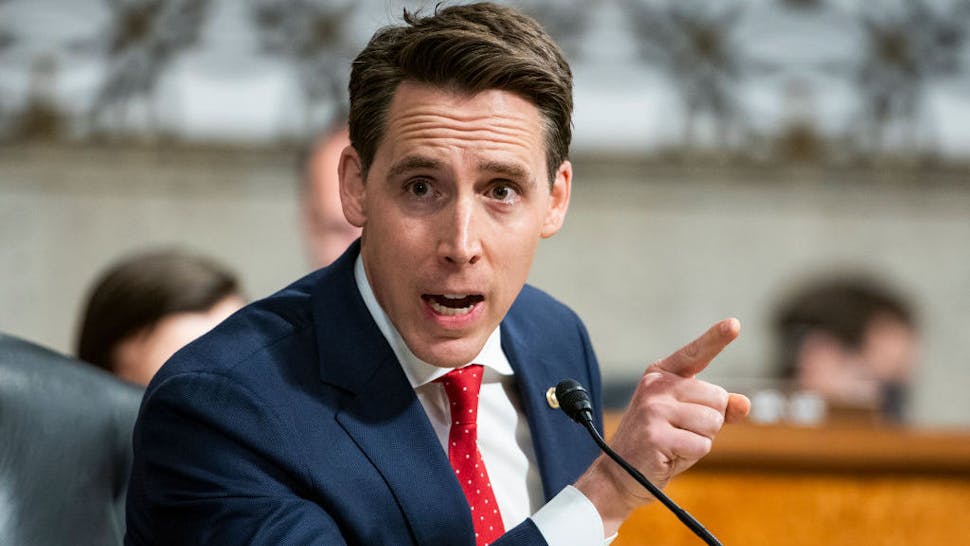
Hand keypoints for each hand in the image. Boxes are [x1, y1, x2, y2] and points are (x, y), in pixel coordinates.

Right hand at [575, 318, 750, 534]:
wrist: (619, 474)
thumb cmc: (659, 442)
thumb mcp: (688, 419)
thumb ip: (717, 408)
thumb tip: (744, 403)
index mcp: (661, 375)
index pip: (695, 353)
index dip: (716, 338)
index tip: (735, 323)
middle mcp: (656, 386)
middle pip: (717, 398)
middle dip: (709, 422)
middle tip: (679, 432)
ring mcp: (653, 409)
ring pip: (712, 423)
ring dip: (701, 440)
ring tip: (674, 443)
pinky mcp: (656, 435)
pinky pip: (701, 445)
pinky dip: (692, 456)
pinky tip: (669, 455)